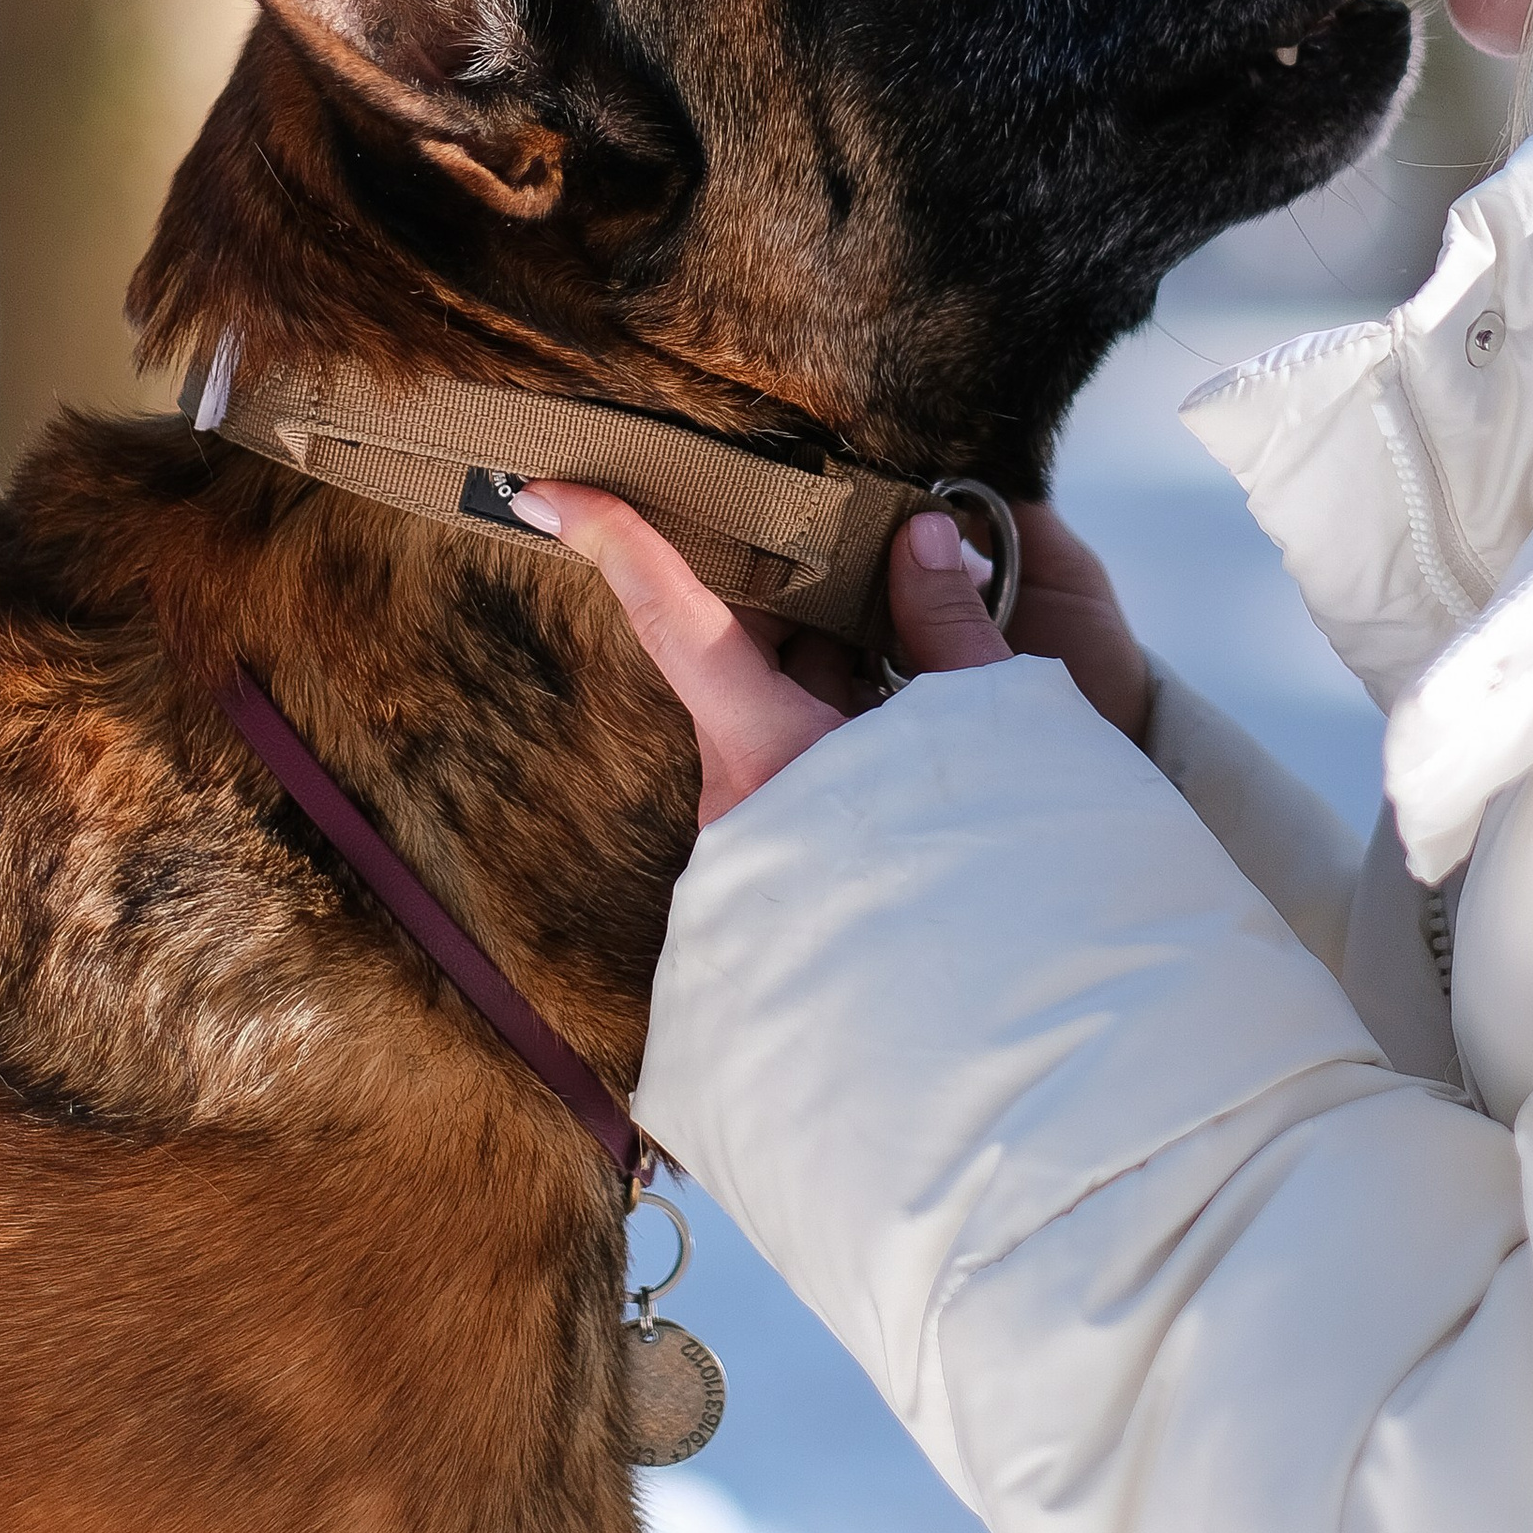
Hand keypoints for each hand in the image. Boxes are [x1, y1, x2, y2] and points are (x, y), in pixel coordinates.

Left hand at [513, 485, 1143, 824]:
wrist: (987, 1043)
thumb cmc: (981, 887)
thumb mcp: (983, 730)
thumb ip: (949, 623)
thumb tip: (925, 535)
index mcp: (771, 750)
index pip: (671, 617)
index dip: (612, 539)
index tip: (545, 489)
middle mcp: (743, 791)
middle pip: (736, 652)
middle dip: (790, 586)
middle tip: (855, 536)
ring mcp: (761, 832)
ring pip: (775, 705)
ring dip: (834, 653)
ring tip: (917, 615)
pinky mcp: (787, 862)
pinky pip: (801, 756)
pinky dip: (847, 712)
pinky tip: (913, 699)